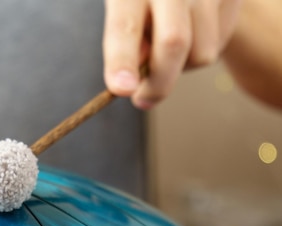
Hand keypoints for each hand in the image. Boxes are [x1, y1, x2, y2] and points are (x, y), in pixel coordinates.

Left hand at [103, 0, 241, 108]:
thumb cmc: (143, 1)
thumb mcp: (123, 12)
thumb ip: (125, 42)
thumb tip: (132, 81)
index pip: (125, 26)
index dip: (122, 60)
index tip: (123, 89)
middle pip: (173, 42)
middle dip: (159, 83)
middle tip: (143, 99)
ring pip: (201, 53)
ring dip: (182, 66)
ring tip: (168, 45)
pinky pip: (219, 45)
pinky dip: (200, 51)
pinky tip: (191, 32)